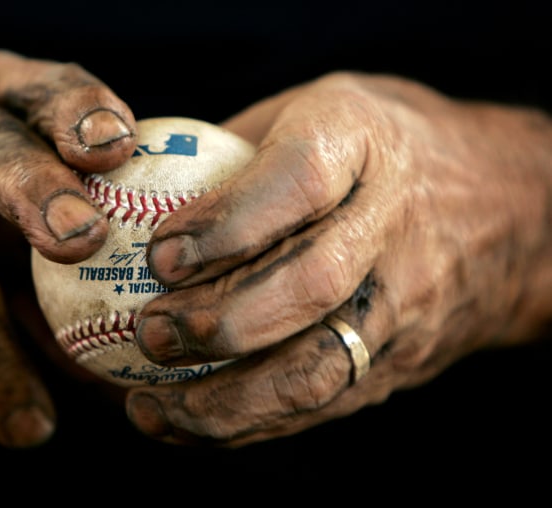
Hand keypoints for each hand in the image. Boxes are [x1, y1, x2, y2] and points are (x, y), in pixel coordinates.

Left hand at [126, 72, 551, 445]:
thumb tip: (134, 193)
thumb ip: (235, 150)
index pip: (298, 181)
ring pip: (318, 366)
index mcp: (363, 140)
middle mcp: (393, 221)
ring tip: (149, 407)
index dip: (224, 223)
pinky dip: (247, 425)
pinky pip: (324, 404)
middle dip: (216, 322)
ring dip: (224, 400)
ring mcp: (403, 298)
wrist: (498, 205)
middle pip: (309, 284)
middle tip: (148, 333)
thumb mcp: (313, 110)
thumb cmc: (376, 147)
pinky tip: (187, 425)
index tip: (159, 255)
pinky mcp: (400, 357)